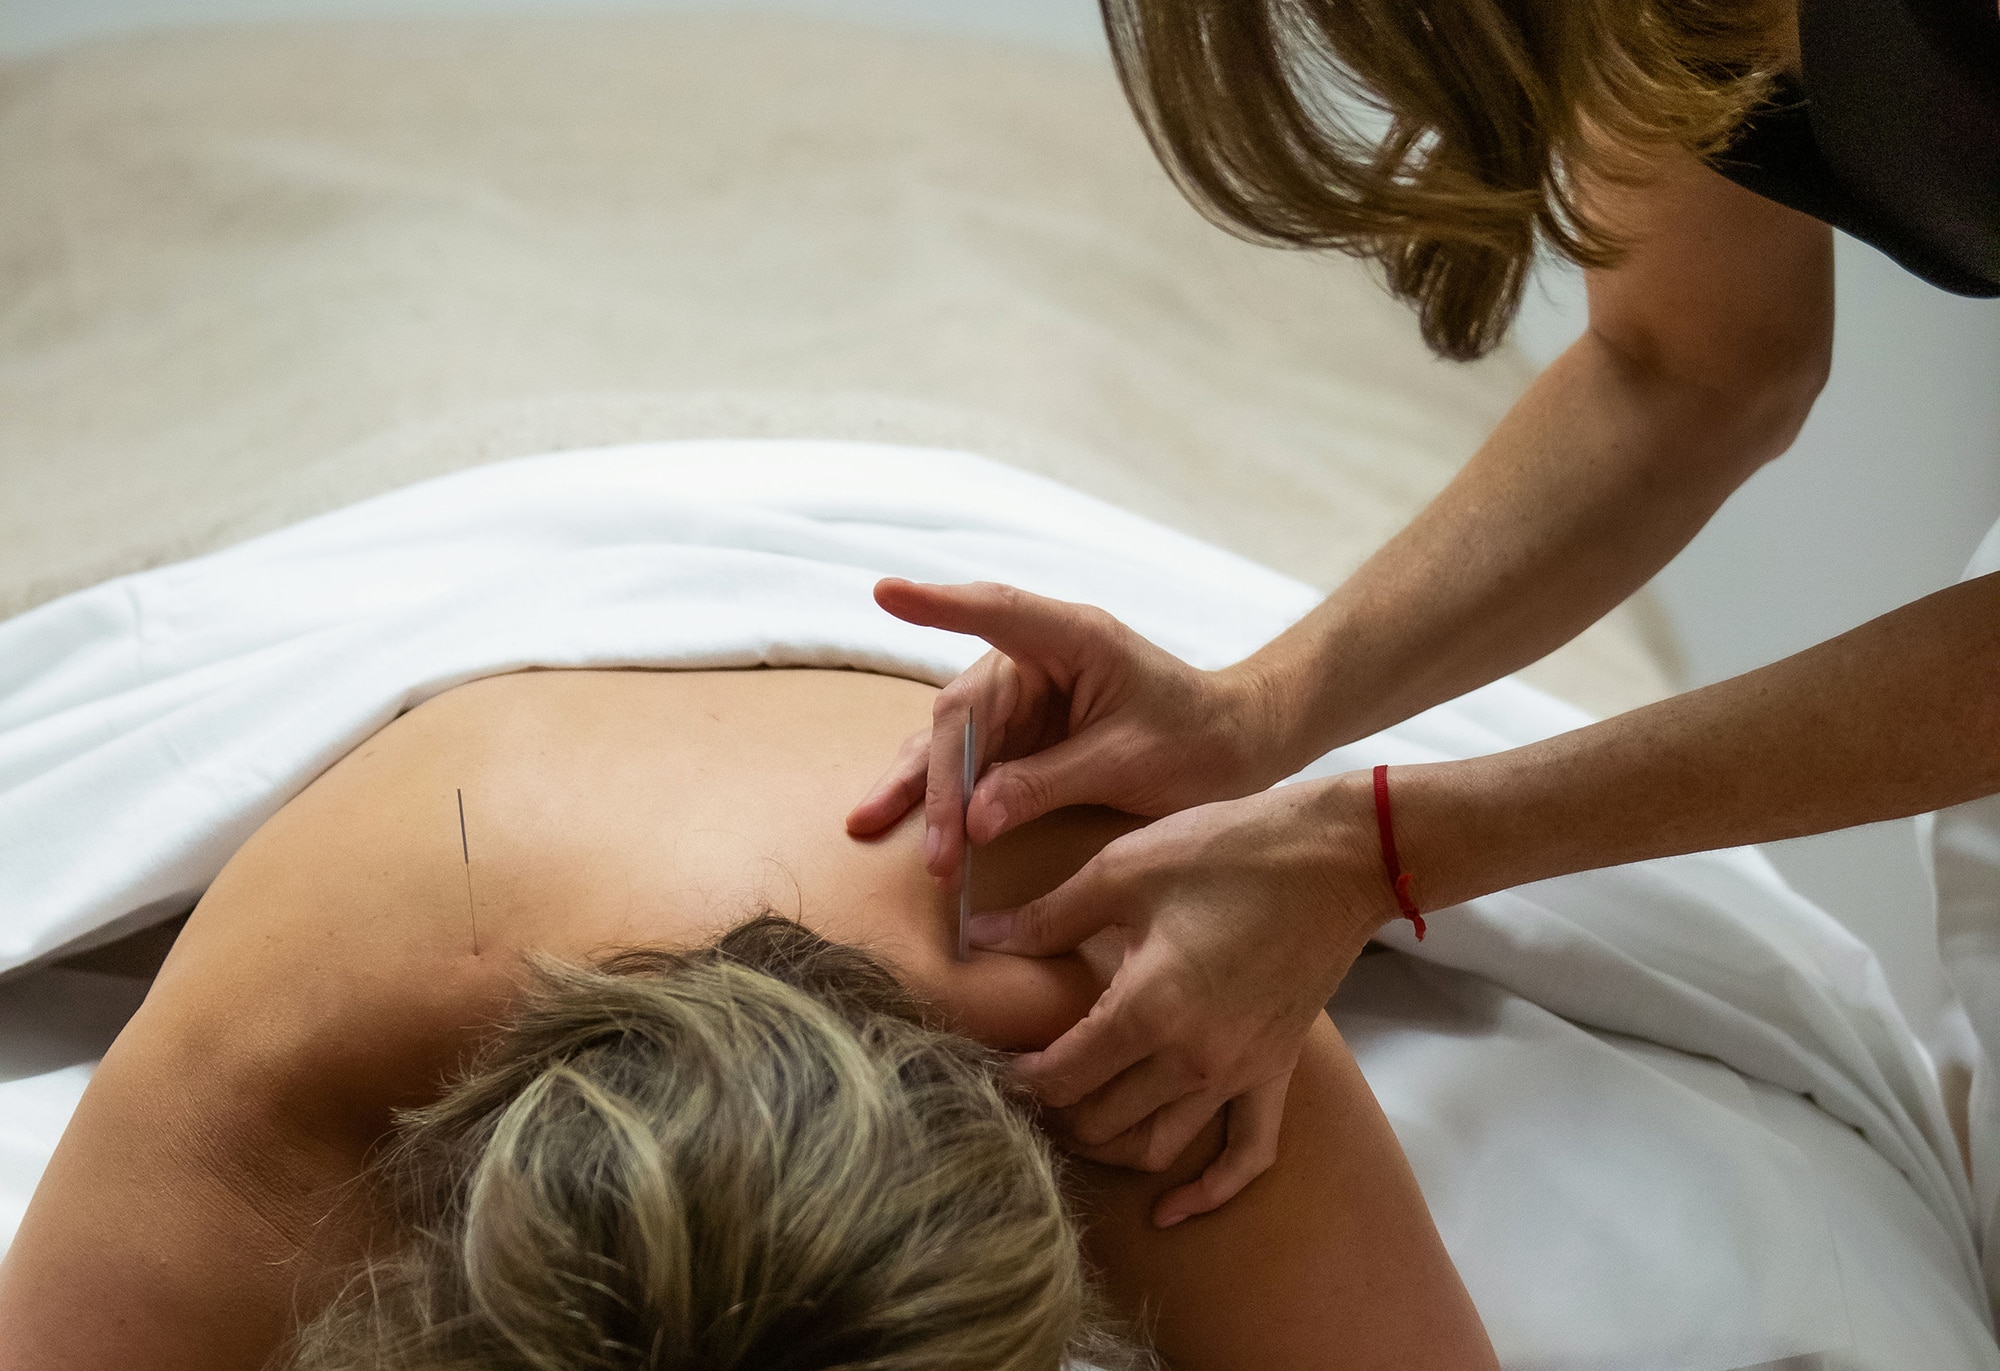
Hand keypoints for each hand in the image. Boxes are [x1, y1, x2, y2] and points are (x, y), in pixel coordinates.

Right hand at [845, 579, 1287, 883]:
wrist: (1236, 746)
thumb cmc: (1197, 739)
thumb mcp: (1126, 763)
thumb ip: (1047, 785)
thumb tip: (974, 822)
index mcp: (1073, 639)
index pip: (997, 612)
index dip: (939, 606)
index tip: (887, 592)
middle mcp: (1035, 659)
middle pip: (965, 710)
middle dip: (941, 782)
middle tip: (938, 851)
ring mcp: (1023, 698)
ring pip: (953, 739)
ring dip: (922, 789)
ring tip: (871, 825)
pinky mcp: (1021, 735)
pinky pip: (969, 762)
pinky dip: (939, 795)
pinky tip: (894, 818)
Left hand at [970, 774, 1394, 1224]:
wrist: (1337, 858)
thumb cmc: (1228, 851)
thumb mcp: (1124, 868)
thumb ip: (1049, 916)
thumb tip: (977, 936)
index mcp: (1149, 1008)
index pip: (1063, 1074)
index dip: (1019, 1077)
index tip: (994, 1061)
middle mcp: (1193, 1058)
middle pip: (1100, 1119)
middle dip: (1053, 1111)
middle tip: (1023, 1088)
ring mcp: (1240, 1073)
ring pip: (1155, 1146)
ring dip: (1106, 1146)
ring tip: (1073, 1122)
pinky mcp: (1275, 1072)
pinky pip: (1245, 1155)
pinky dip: (1205, 1191)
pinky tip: (1167, 1211)